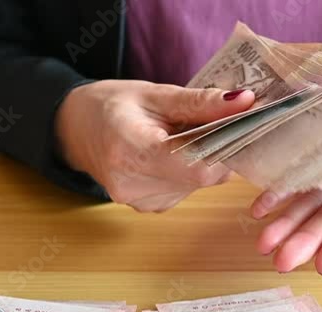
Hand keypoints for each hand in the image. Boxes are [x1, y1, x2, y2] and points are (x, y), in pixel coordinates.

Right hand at [55, 80, 254, 211]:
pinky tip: (170, 154)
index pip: (197, 166)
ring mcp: (141, 201)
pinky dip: (188, 171)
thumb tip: (245, 103)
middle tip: (209, 124)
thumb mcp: (155, 94)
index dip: (225, 148)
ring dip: (201, 160)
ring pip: (197, 184)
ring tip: (180, 137)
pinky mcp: (148, 207)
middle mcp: (135, 184)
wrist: (75, 129)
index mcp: (131, 151)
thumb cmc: (111, 106)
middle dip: (216, 150)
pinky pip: (186, 190)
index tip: (238, 126)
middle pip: (201, 176)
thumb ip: (201, 102)